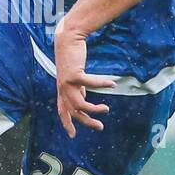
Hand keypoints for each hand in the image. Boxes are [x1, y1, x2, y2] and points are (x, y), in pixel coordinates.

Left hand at [53, 21, 114, 137]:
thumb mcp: (74, 76)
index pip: (62, 111)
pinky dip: (102, 84)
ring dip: (94, 109)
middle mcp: (62, 89)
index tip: (72, 135)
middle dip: (86, 121)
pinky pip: (91, 83)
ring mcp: (67, 82)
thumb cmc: (71, 56)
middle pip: (73, 112)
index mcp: (62, 90)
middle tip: (99, 126)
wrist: (67, 38)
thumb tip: (84, 98)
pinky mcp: (74, 74)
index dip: (67, 124)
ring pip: (80, 104)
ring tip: (106, 109)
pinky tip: (113, 84)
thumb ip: (77, 88)